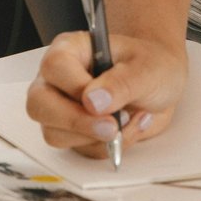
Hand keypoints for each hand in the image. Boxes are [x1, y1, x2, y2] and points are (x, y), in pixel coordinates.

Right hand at [25, 30, 188, 159]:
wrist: (161, 85)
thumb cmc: (150, 66)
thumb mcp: (147, 68)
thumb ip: (122, 82)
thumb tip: (93, 101)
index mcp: (70, 50)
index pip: (55, 67)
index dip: (76, 88)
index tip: (104, 102)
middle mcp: (58, 80)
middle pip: (39, 105)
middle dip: (76, 122)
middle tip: (112, 127)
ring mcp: (61, 108)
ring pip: (55, 134)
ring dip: (97, 137)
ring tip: (130, 119)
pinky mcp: (72, 133)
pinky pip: (80, 150)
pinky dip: (108, 147)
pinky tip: (128, 128)